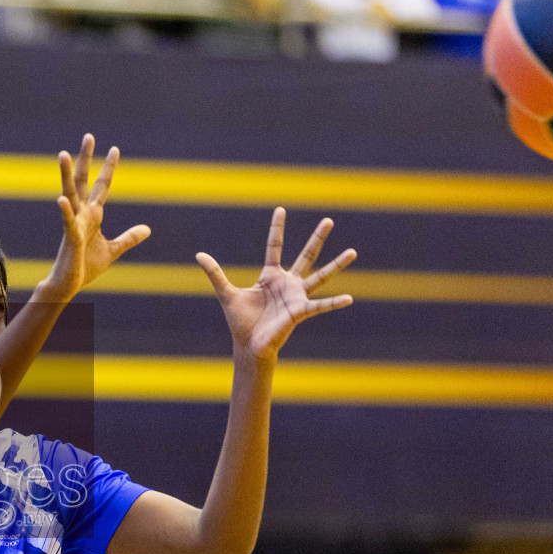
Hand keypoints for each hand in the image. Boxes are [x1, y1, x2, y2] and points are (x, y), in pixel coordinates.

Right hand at [41, 134, 150, 298]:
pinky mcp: (70, 239)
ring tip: (64, 154)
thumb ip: (129, 237)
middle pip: (83, 181)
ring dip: (67, 175)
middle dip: (86, 159)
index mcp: (93, 215)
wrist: (70, 285)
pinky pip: (67, 222)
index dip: (108, 168)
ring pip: (70, 194)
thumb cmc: (86, 266)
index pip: (102, 186)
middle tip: (89, 136)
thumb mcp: (113, 249)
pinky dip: (65, 211)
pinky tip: (61, 198)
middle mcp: (82, 214)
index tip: (115, 149)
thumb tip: (147, 229)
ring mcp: (74, 224)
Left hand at [197, 207, 355, 363]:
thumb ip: (215, 273)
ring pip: (320, 276)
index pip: (275, 247)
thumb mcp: (226, 293)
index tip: (280, 209)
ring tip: (353, 251)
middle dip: (317, 238)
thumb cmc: (240, 321)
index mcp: (270, 276)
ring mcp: (296, 296)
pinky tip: (349, 298)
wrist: (248, 344)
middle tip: (329, 220)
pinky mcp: (300, 311)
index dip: (276, 229)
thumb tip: (199, 254)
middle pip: (306, 255)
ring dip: (337, 264)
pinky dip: (334, 303)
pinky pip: (320, 305)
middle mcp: (287, 283)